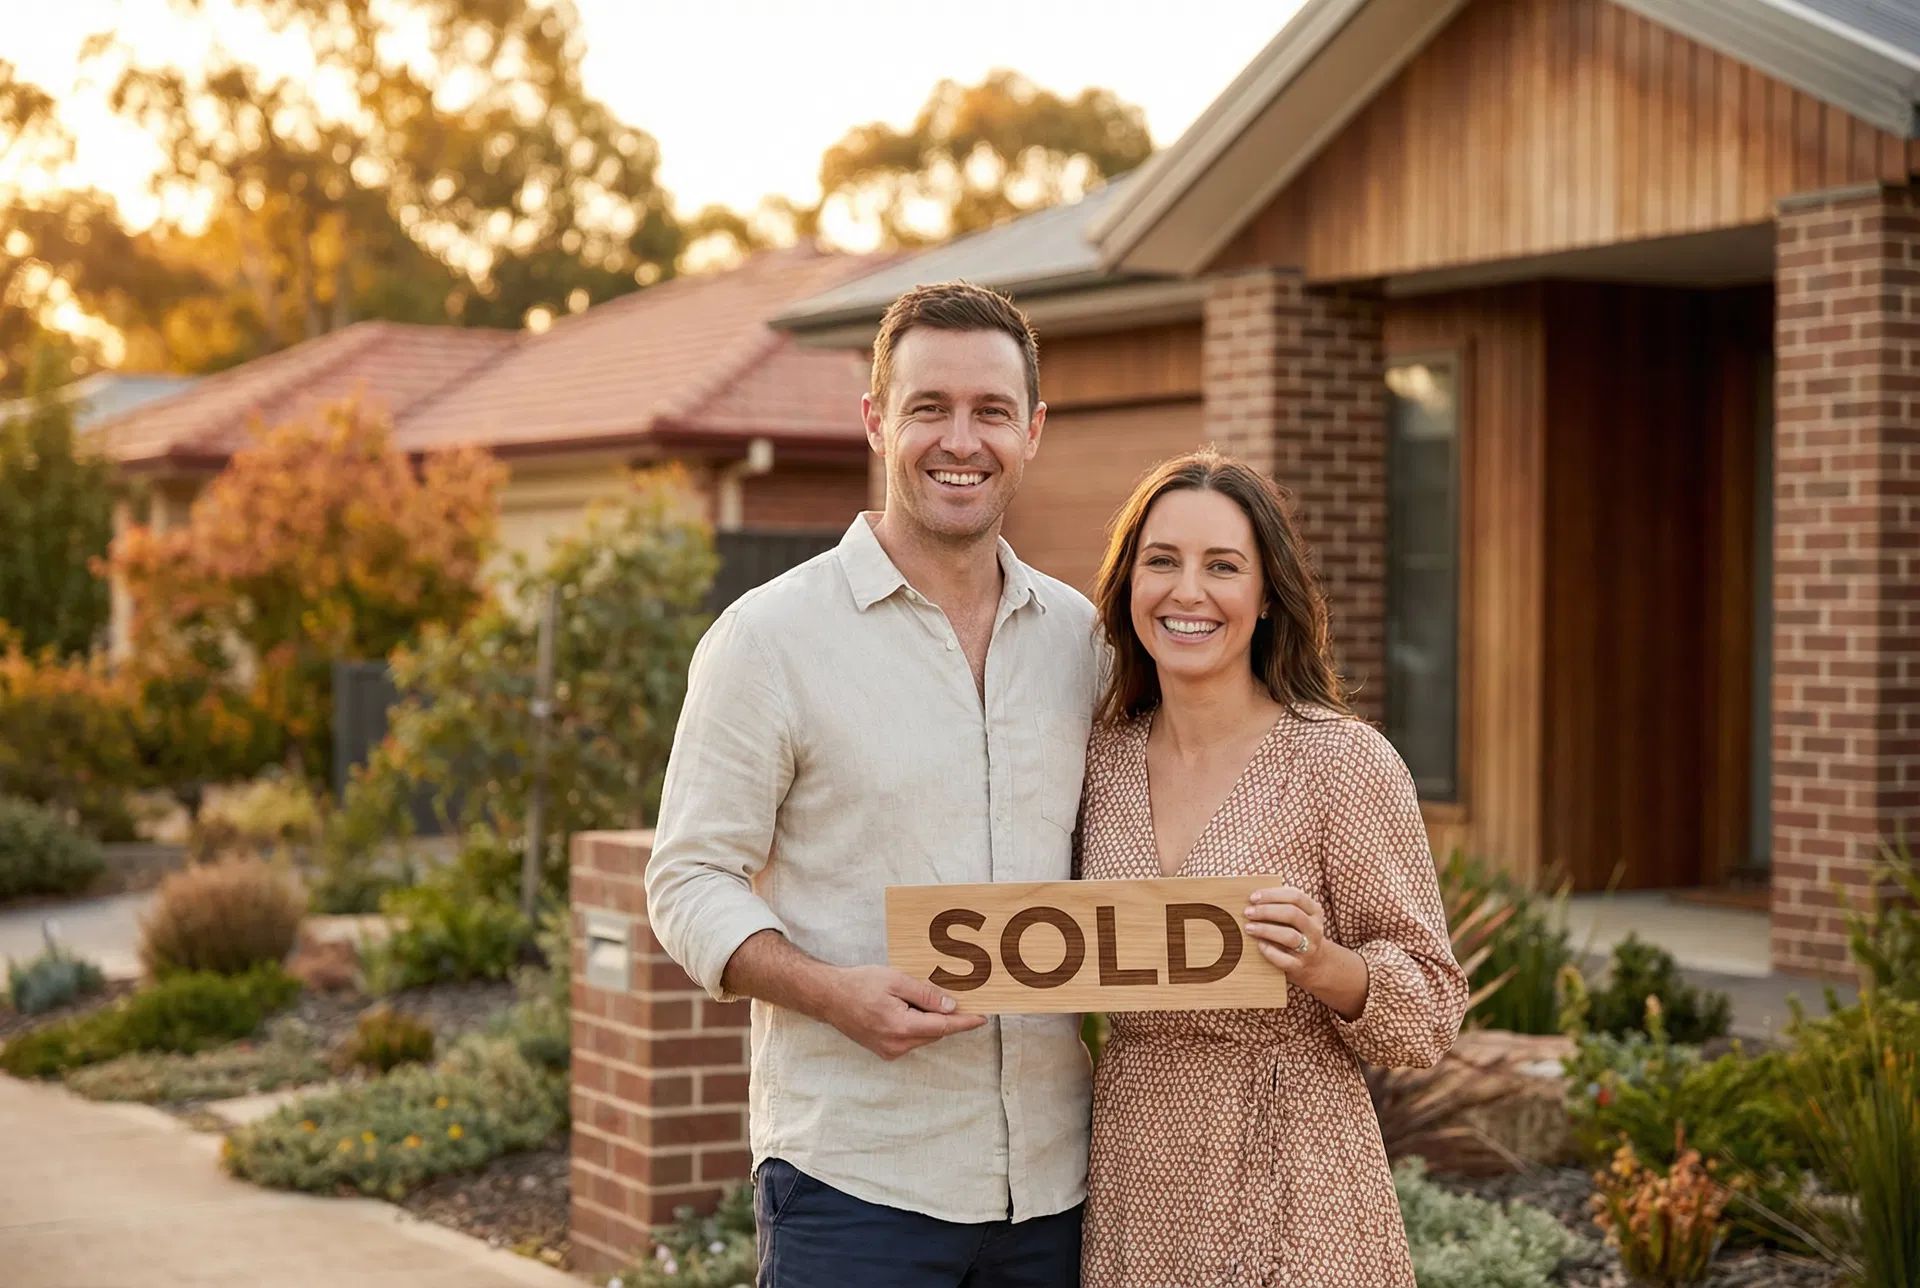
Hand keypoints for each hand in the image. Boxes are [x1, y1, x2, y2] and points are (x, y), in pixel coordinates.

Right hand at [822, 965, 986, 1060]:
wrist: (829, 997)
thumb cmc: (860, 984)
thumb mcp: (896, 980)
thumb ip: (925, 994)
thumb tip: (950, 1006)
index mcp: (902, 1027)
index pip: (944, 1027)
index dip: (965, 1022)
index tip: (983, 1018)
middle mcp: (897, 1045)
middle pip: (934, 1032)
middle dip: (944, 1016)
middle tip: (951, 995)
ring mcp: (889, 1051)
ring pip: (923, 1036)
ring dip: (927, 1020)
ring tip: (914, 997)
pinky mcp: (883, 1050)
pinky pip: (910, 1039)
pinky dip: (915, 1025)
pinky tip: (906, 1008)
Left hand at [1244, 885, 1332, 990]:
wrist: (1314, 963)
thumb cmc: (1296, 932)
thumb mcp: (1296, 916)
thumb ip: (1280, 904)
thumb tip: (1253, 897)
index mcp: (1314, 911)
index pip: (1295, 896)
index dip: (1272, 895)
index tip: (1253, 897)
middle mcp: (1314, 929)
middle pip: (1292, 914)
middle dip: (1266, 911)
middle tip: (1248, 912)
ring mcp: (1309, 948)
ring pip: (1289, 936)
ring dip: (1266, 930)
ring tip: (1249, 927)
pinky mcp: (1300, 966)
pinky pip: (1284, 960)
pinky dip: (1269, 951)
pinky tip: (1259, 944)